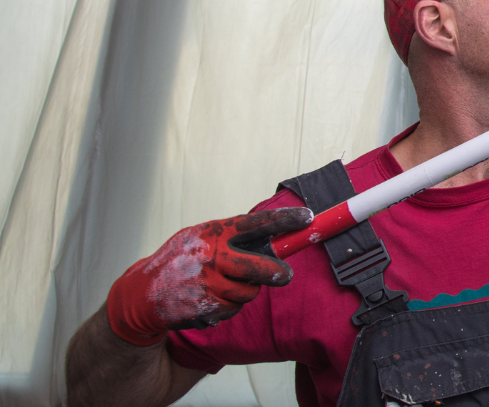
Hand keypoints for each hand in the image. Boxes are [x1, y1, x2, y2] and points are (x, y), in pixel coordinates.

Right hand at [104, 207, 311, 345]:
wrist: (141, 294)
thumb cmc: (179, 261)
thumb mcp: (199, 238)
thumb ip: (231, 238)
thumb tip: (275, 240)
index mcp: (213, 233)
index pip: (256, 223)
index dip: (284, 220)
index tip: (308, 218)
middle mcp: (212, 257)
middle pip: (260, 267)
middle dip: (277, 273)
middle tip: (285, 275)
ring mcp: (208, 283)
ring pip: (248, 292)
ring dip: (244, 291)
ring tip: (224, 285)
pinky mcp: (205, 307)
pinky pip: (233, 309)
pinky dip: (228, 307)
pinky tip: (209, 299)